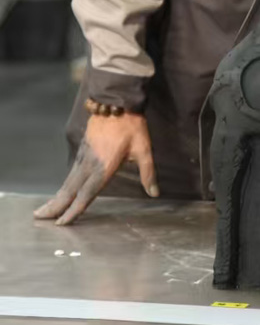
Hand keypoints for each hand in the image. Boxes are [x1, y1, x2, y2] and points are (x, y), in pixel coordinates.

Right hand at [33, 113, 158, 225]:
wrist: (116, 100)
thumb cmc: (132, 126)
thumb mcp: (144, 149)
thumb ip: (148, 173)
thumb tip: (155, 192)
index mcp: (104, 167)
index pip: (86, 194)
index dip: (74, 210)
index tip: (62, 224)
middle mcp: (90, 164)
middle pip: (69, 189)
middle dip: (55, 206)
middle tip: (39, 219)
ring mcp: (84, 155)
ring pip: (68, 180)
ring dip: (56, 195)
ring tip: (45, 209)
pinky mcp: (83, 147)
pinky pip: (71, 170)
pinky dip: (64, 184)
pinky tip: (62, 189)